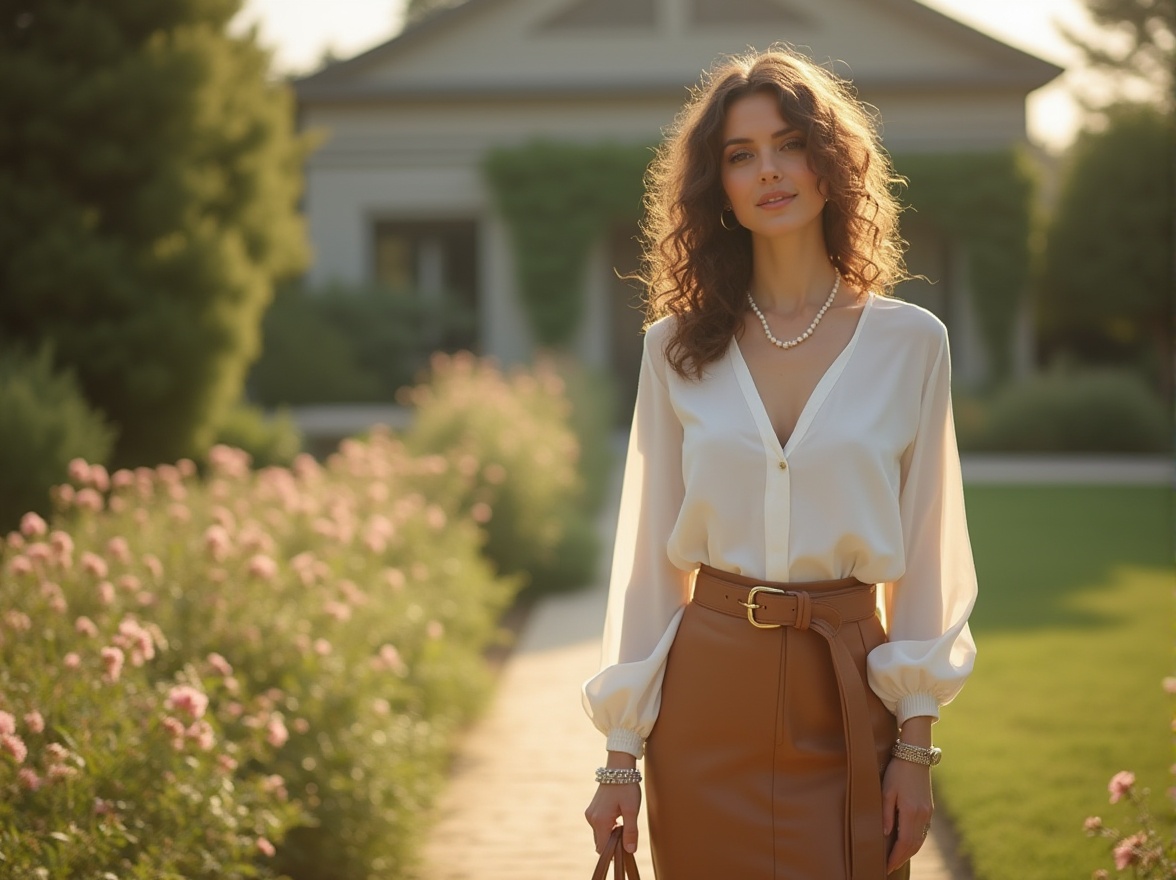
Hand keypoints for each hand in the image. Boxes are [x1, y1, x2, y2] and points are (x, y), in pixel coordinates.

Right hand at [584, 782, 641, 854]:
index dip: (615, 852)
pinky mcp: (592, 809)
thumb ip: (630, 832)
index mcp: (600, 821)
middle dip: (613, 843)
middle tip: (628, 834)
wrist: (618, 768)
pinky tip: (619, 818)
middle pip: (601, 842)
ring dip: (611, 834)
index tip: (627, 849)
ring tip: (625, 822)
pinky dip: (608, 827)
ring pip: (600, 834)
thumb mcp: (632, 810)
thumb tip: (630, 851)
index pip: (603, 848)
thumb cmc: (626, 787)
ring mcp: (590, 814)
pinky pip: (599, 826)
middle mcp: (591, 819)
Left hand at [881, 756, 933, 872]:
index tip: (886, 867)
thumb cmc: (897, 771)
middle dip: (901, 858)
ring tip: (896, 860)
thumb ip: (886, 813)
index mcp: (911, 812)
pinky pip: (922, 832)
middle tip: (889, 868)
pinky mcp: (929, 809)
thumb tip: (886, 834)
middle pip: (913, 845)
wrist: (915, 755)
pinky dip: (914, 842)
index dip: (895, 857)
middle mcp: (922, 815)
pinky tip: (906, 845)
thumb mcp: (886, 790)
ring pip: (919, 840)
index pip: (903, 843)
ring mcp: (927, 813)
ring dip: (908, 852)